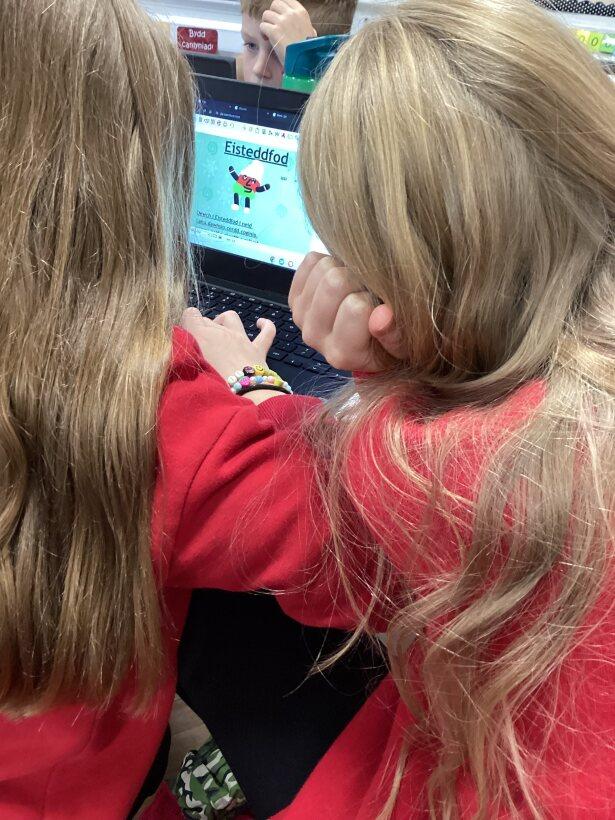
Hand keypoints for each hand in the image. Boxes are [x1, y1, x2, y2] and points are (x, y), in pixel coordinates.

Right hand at [181, 308, 281, 401]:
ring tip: (220, 331)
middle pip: (208, 320)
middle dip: (202, 329)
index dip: (187, 322)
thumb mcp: (187, 369)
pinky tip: (260, 323)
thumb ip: (179, 355)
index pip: (190, 314)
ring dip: (225, 321)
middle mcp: (222, 332)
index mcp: (202, 335)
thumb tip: (176, 348)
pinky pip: (267, 332)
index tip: (184, 336)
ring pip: (232, 318)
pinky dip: (265, 326)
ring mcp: (241, 340)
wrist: (245, 396)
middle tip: (198, 347)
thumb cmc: (214, 385)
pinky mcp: (258, 350)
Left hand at [260, 0, 315, 65]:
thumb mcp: (311, 33)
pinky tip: (266, 39)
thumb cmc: (308, 50)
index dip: (280, 7)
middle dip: (272, 13)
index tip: (278, 16)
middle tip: (273, 24)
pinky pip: (262, 26)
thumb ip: (306, 26)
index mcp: (301, 12)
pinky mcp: (274, 31)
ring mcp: (282, 22)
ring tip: (268, 33)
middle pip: (275, 4)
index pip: (286, 0)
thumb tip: (310, 29)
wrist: (304, 61)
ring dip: (266, 23)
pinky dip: (263, 32)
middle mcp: (291, 14)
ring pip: (266, 14)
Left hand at [289, 253, 403, 371]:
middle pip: (335, 282)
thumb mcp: (404, 347)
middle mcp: (315, 337)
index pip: (356, 307)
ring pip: (323, 267)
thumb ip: (396, 336)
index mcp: (342, 353)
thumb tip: (381, 316)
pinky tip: (341, 282)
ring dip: (346, 270)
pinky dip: (330, 262)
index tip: (380, 308)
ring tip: (357, 288)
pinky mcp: (295, 297)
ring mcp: (301, 316)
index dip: (374, 299)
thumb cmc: (388, 343)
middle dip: (359, 280)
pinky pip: (311, 261)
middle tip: (368, 293)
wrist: (367, 342)